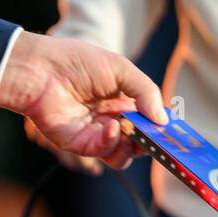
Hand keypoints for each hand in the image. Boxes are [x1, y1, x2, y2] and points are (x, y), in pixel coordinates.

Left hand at [0, 31, 166, 173]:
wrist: (41, 69)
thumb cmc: (77, 62)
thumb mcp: (121, 69)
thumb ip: (146, 92)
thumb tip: (163, 121)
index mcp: (123, 101)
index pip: (149, 121)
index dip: (162, 128)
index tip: (176, 133)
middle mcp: (112, 119)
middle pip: (140, 142)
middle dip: (152, 142)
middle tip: (159, 138)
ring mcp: (96, 134)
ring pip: (124, 155)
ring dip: (133, 146)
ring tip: (132, 131)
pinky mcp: (80, 144)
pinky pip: (104, 152)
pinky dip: (112, 142)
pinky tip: (112, 126)